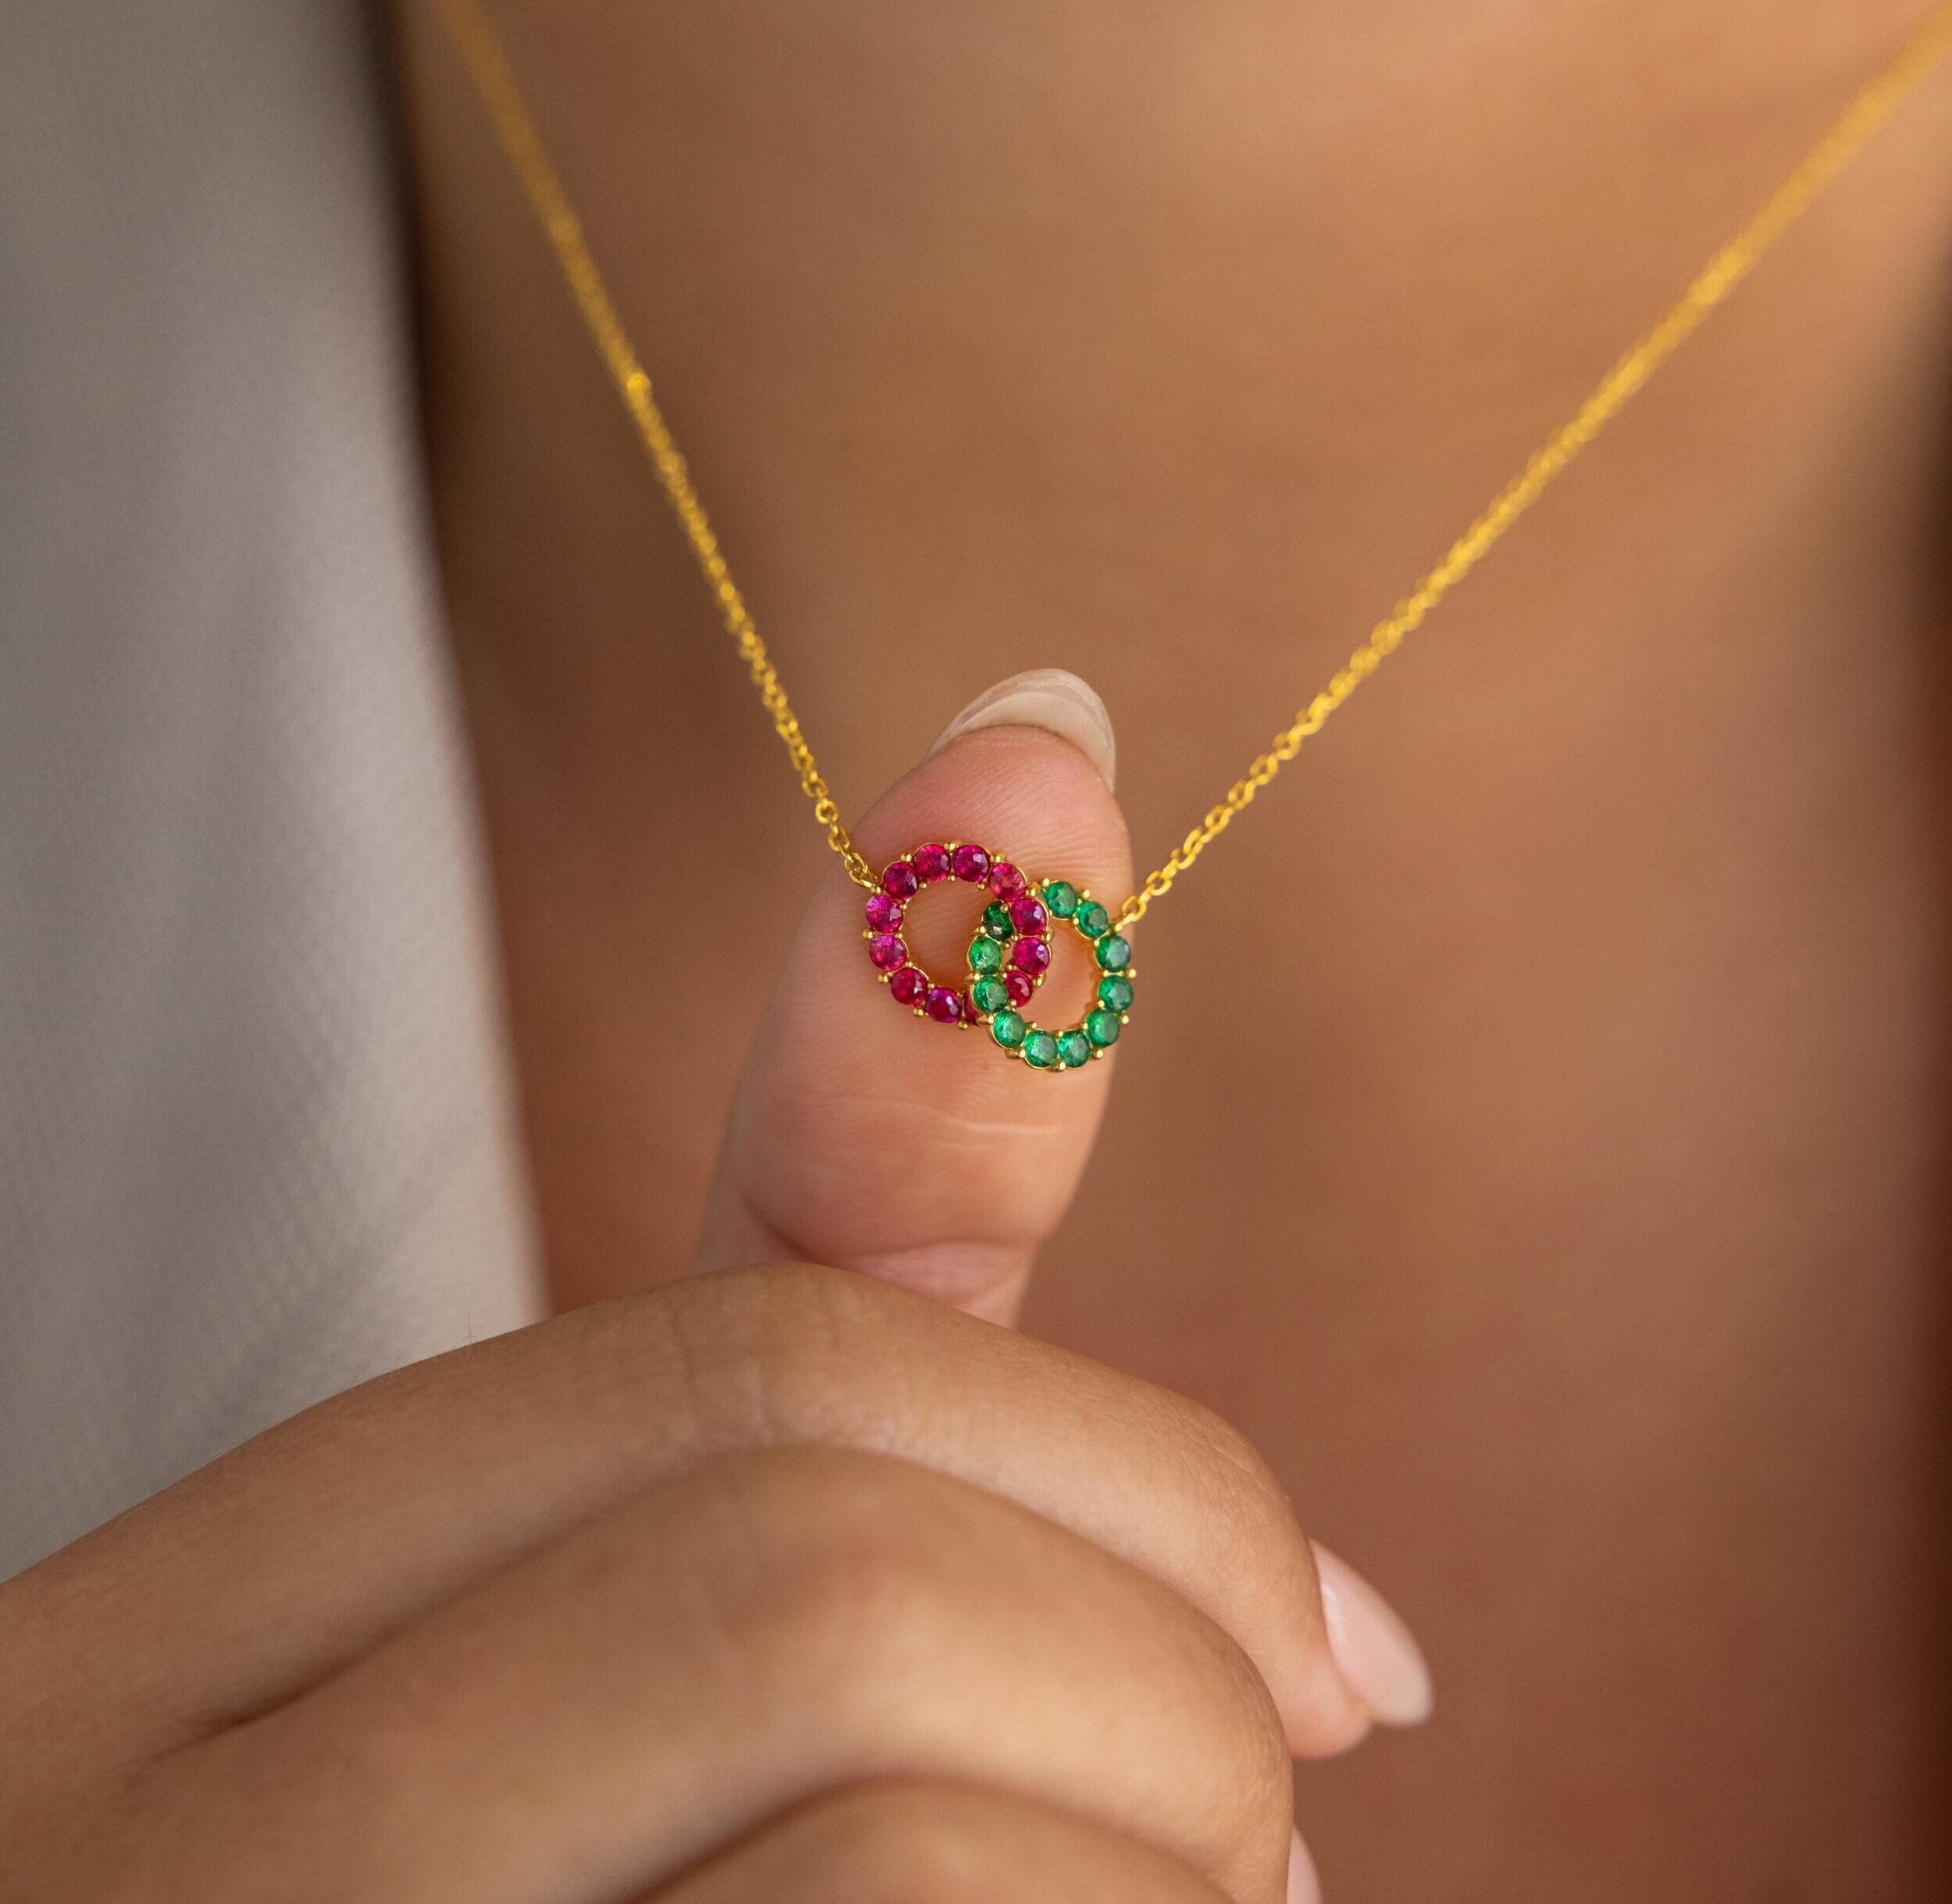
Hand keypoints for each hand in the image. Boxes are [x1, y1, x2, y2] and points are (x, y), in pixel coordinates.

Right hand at [1, 674, 1427, 1902]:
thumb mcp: (656, 1595)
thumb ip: (852, 1219)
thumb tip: (1049, 717)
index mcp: (166, 1646)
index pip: (744, 1382)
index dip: (1136, 1476)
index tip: (1346, 1640)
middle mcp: (122, 1829)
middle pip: (830, 1551)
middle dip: (1171, 1666)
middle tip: (1280, 1832)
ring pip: (900, 1808)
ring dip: (1175, 1874)